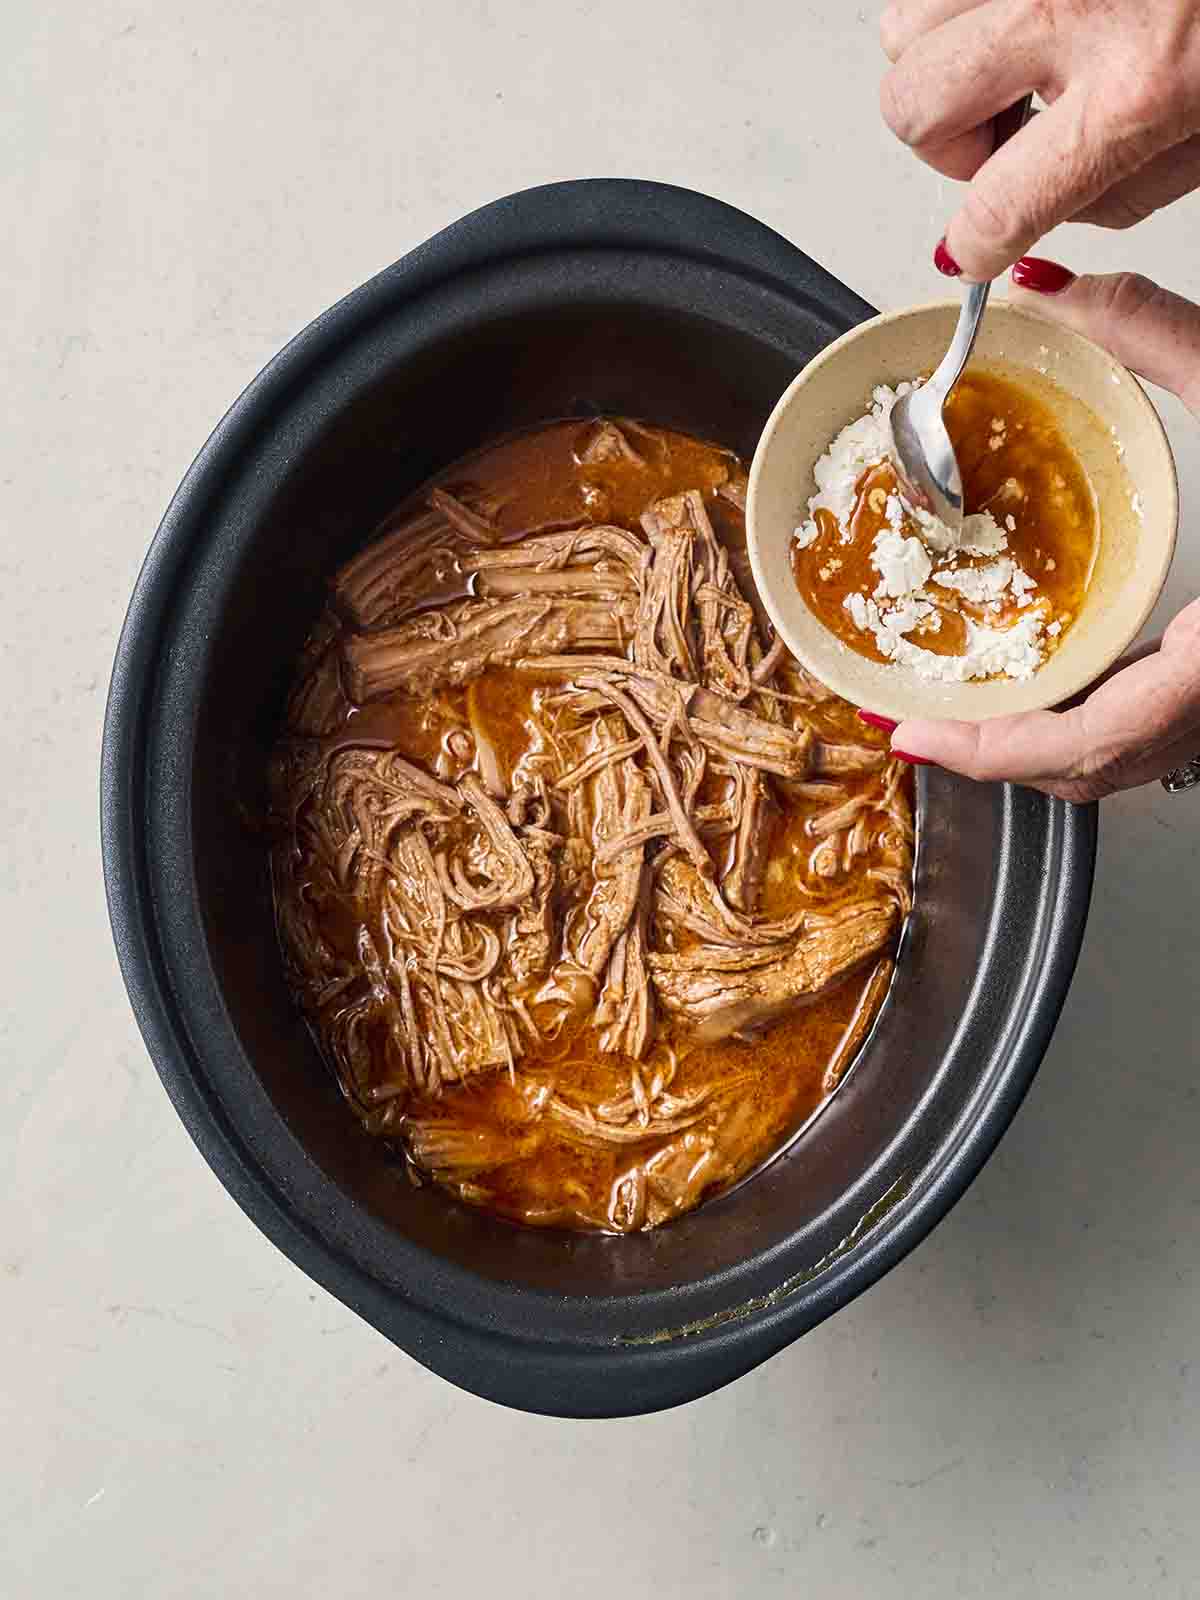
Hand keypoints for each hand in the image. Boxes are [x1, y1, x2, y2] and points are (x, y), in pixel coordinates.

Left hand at [878, 263, 1199, 801]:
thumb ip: (1159, 333)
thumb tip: (1060, 288)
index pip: (1087, 743)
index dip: (988, 753)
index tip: (910, 733)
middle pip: (1090, 774)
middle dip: (992, 757)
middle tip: (914, 724)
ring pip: (1124, 768)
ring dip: (1038, 751)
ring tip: (964, 712)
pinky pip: (1156, 739)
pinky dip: (1092, 729)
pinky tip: (1058, 689)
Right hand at [880, 0, 1199, 279]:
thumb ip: (1119, 192)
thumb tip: (1033, 218)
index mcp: (1136, 88)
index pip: (995, 206)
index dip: (975, 245)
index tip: (974, 249)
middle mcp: (1073, 9)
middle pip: (913, 106)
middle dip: (946, 142)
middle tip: (1001, 142)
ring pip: (906, 29)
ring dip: (945, 63)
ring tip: (1012, 66)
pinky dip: (968, 12)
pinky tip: (1023, 21)